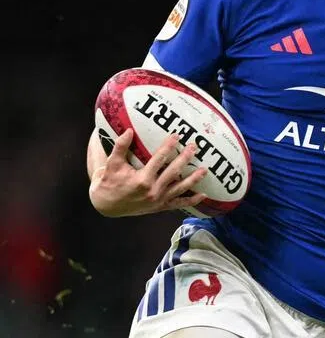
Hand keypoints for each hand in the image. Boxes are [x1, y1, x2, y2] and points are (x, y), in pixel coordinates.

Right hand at [89, 131, 207, 217]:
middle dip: (185, 158)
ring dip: (194, 179)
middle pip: (174, 171)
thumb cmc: (109, 182)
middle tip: (194, 147)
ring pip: (180, 188)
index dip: (169, 146)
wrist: (107, 205)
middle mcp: (153, 190)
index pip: (159, 159)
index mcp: (142, 179)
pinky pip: (179, 204)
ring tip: (204, 169)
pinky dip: (192, 201)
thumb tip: (129, 130)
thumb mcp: (112, 164)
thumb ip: (120, 147)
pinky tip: (203, 195)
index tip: (177, 135)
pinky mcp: (161, 207)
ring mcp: (159, 200)